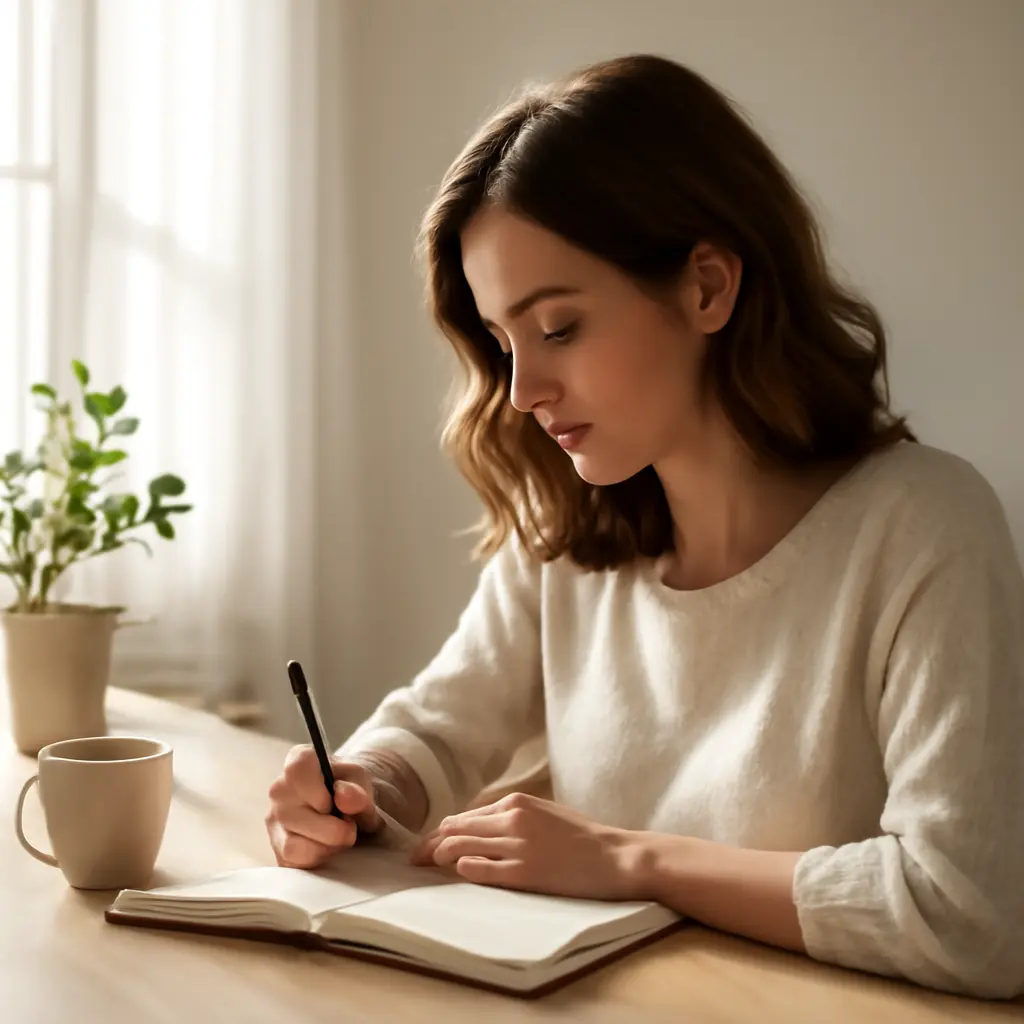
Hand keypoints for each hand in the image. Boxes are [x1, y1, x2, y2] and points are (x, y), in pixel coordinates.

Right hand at [265, 744, 380, 868]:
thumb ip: (357, 790)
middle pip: (298, 815)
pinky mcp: (276, 848)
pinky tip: (327, 846)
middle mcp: (279, 789)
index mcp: (299, 762)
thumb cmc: (352, 788)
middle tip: (350, 825)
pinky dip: (318, 858)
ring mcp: (273, 820)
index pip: (297, 768)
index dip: (317, 790)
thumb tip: (344, 797)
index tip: (332, 801)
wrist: (350, 807)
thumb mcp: (362, 783)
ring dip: (327, 846)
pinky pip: (294, 861)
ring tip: (339, 836)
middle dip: (333, 828)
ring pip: (294, 844)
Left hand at [409, 792, 642, 899]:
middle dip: (429, 845)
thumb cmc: (583, 837)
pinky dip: (463, 870)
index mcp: (516, 802)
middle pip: (455, 829)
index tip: (427, 845)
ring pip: (461, 847)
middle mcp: (512, 819)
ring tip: (425, 869)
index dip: (440, 832)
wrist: (616, 856)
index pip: (464, 816)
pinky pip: (481, 869)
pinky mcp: (525, 872)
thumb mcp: (545, 814)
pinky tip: (456, 873)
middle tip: (414, 861)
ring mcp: (518, 845)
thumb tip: (479, 830)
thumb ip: (513, 818)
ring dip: (438, 857)